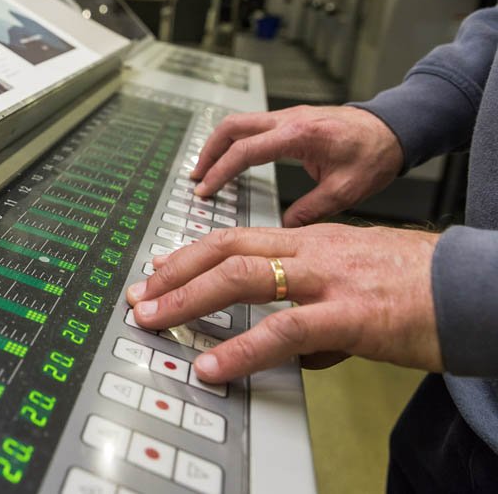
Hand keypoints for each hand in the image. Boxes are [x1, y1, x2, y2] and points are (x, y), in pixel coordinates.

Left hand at [126, 225, 441, 382]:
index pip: (235, 238)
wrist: (475, 286)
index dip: (189, 255)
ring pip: (242, 277)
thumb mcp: (355, 280)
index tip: (157, 271)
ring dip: (188, 300)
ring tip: (154, 321)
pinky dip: (242, 349)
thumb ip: (317, 302)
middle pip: (225, 249)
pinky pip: (284, 330)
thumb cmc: (418, 284)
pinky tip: (214, 365)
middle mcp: (311, 250)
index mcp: (311, 240)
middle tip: (139, 296)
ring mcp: (328, 279)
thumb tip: (298, 345)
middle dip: (173, 272)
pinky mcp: (350, 315)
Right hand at [190, 106, 403, 226]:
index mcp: (299, 135)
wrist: (395, 128)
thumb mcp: (346, 190)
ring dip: (218, 145)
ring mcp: (287, 116)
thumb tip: (283, 229)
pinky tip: (232, 159)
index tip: (206, 190)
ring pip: (238, 123)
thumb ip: (311, 210)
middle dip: (208, 153)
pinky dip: (234, 142)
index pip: (246, 151)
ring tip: (206, 169)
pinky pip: (252, 126)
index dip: (221, 172)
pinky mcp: (290, 119)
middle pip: (231, 127)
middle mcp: (288, 120)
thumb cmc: (376, 153)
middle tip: (197, 178)